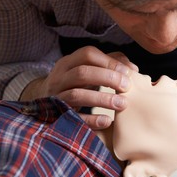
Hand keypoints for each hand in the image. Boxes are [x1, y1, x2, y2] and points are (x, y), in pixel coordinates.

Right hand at [21, 46, 137, 129]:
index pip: (88, 54)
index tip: (128, 72)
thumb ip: (109, 64)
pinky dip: (91, 120)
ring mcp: (56, 97)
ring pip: (77, 94)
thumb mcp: (86, 70)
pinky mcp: (57, 115)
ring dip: (102, 99)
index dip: (109, 62)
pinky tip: (107, 121)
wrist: (43, 102)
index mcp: (68, 62)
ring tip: (122, 104)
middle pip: (82, 73)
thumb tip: (133, 68)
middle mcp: (59, 77)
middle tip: (127, 87)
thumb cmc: (74, 84)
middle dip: (108, 78)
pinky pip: (74, 118)